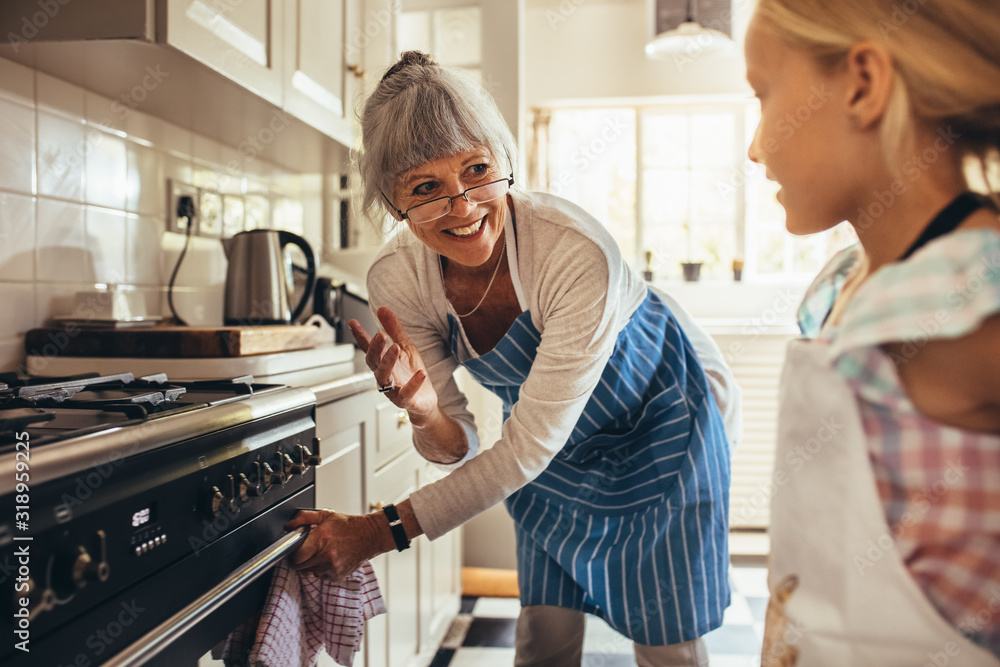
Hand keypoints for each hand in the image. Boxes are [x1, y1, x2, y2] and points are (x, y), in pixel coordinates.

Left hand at [284, 510, 387, 580]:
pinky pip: (322, 576)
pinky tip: (331, 559)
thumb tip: (289, 525)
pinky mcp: (338, 575)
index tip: (297, 549)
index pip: (296, 556)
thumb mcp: (326, 515)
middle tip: (308, 551)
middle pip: (300, 567)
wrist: (371, 536)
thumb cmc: (349, 525)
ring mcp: (333, 567)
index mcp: (321, 539)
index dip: (294, 553)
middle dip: (300, 559)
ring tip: (322, 553)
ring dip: (312, 565)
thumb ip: (304, 518)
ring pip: (310, 572)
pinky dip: (323, 569)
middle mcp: (326, 555)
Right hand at [349, 307, 439, 422]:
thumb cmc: (412, 374)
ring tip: (396, 348)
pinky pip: (407, 393)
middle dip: (375, 348)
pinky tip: (421, 373)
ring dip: (388, 362)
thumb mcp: (405, 347)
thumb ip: (394, 329)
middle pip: (373, 362)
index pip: (368, 348)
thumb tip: (382, 308)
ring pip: (384, 377)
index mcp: (383, 361)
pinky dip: (413, 384)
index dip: (360, 336)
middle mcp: (384, 375)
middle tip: (380, 335)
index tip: (353, 322)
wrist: (425, 400)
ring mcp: (393, 389)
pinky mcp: (406, 400)